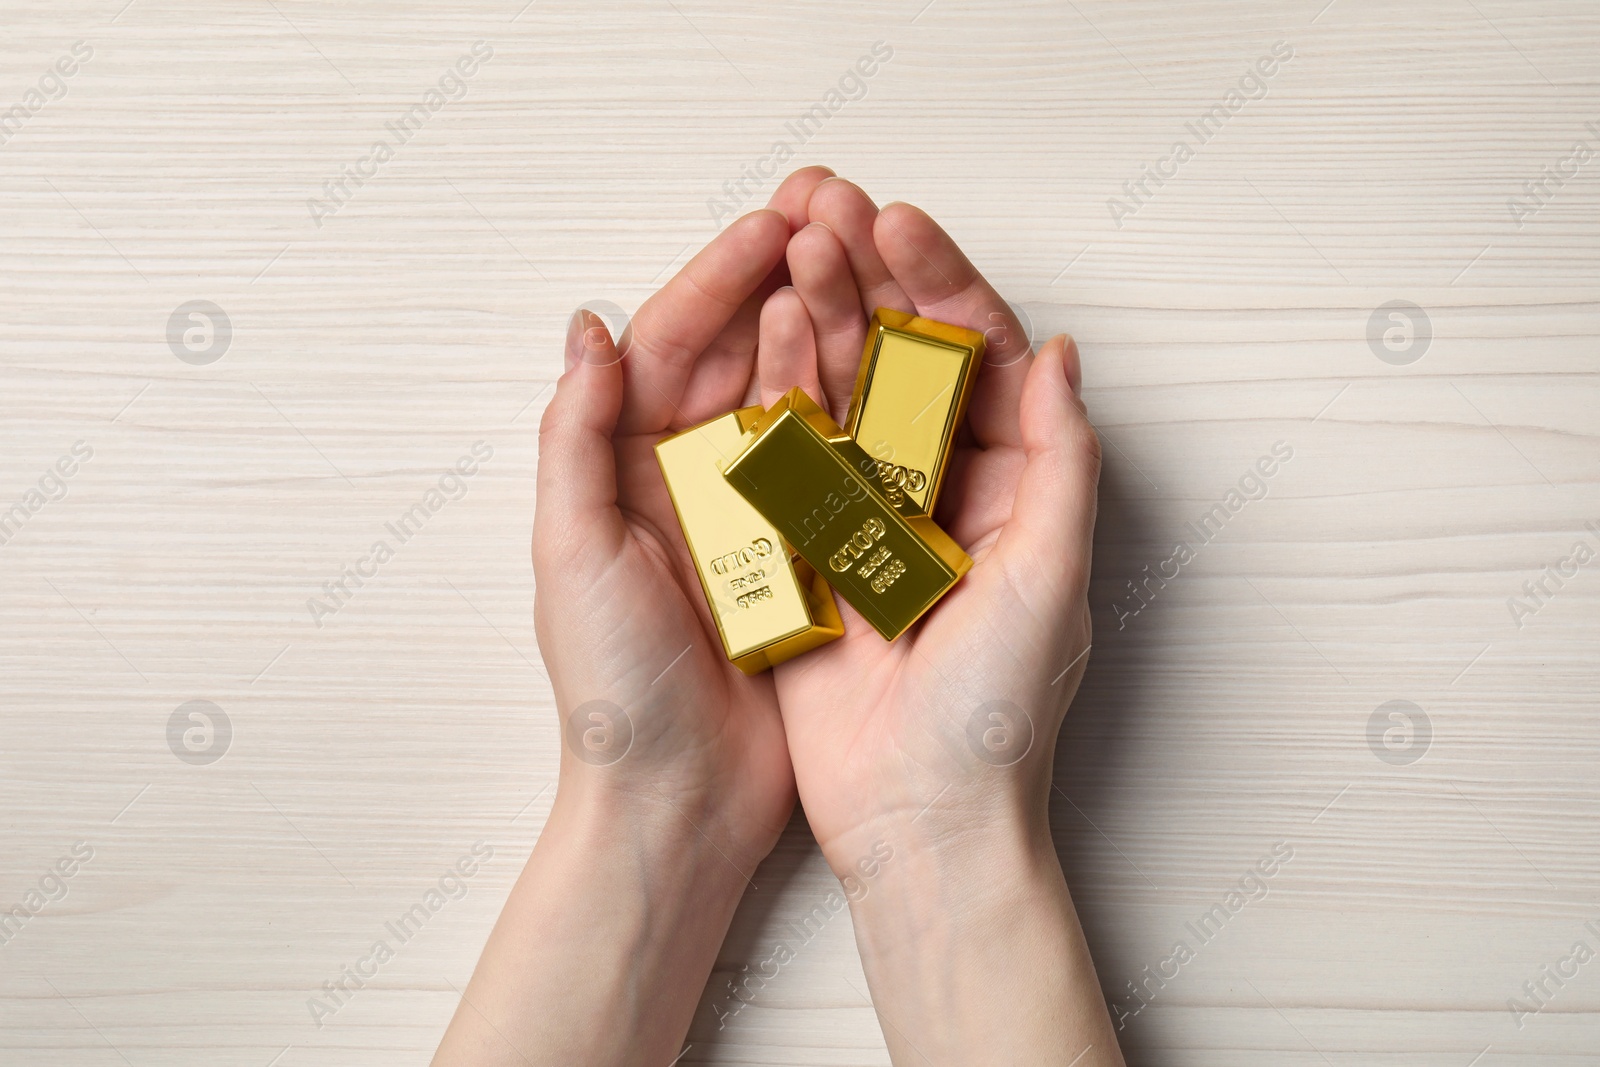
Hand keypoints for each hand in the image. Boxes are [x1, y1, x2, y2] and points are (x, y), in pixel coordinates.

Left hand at [533, 167, 834, 863]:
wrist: (678, 801)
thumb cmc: (614, 689)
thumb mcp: (572, 555)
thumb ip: (575, 440)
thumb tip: (586, 329)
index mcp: (622, 469)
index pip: (667, 345)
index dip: (717, 278)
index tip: (773, 224)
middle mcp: (685, 481)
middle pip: (735, 355)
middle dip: (780, 282)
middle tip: (834, 218)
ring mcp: (748, 515)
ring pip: (791, 399)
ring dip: (825, 333)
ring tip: (869, 272)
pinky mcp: (800, 556)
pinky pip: (834, 467)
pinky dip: (858, 416)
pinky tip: (894, 375)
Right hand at [756, 178, 1120, 1064]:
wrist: (919, 819)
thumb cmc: (998, 715)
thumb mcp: (1051, 578)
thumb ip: (1062, 462)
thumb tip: (1061, 353)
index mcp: (1014, 489)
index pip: (981, 360)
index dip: (943, 285)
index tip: (900, 227)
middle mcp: (944, 492)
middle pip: (905, 361)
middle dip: (870, 279)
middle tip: (827, 207)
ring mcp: (874, 517)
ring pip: (845, 395)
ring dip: (819, 320)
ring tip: (788, 247)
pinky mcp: (816, 552)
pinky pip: (793, 460)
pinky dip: (776, 398)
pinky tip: (756, 336)